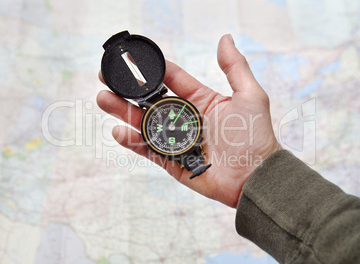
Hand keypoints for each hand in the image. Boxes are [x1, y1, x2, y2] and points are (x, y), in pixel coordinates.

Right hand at [97, 34, 280, 207]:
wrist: (255, 176)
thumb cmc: (255, 136)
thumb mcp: (249, 95)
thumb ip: (235, 67)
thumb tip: (225, 38)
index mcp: (200, 100)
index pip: (171, 79)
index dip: (151, 69)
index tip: (131, 59)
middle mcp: (185, 118)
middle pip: (150, 101)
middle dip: (128, 90)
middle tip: (106, 78)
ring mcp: (176, 140)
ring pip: (144, 123)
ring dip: (123, 112)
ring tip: (104, 99)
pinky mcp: (171, 161)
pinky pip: (148, 149)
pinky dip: (132, 141)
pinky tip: (119, 131)